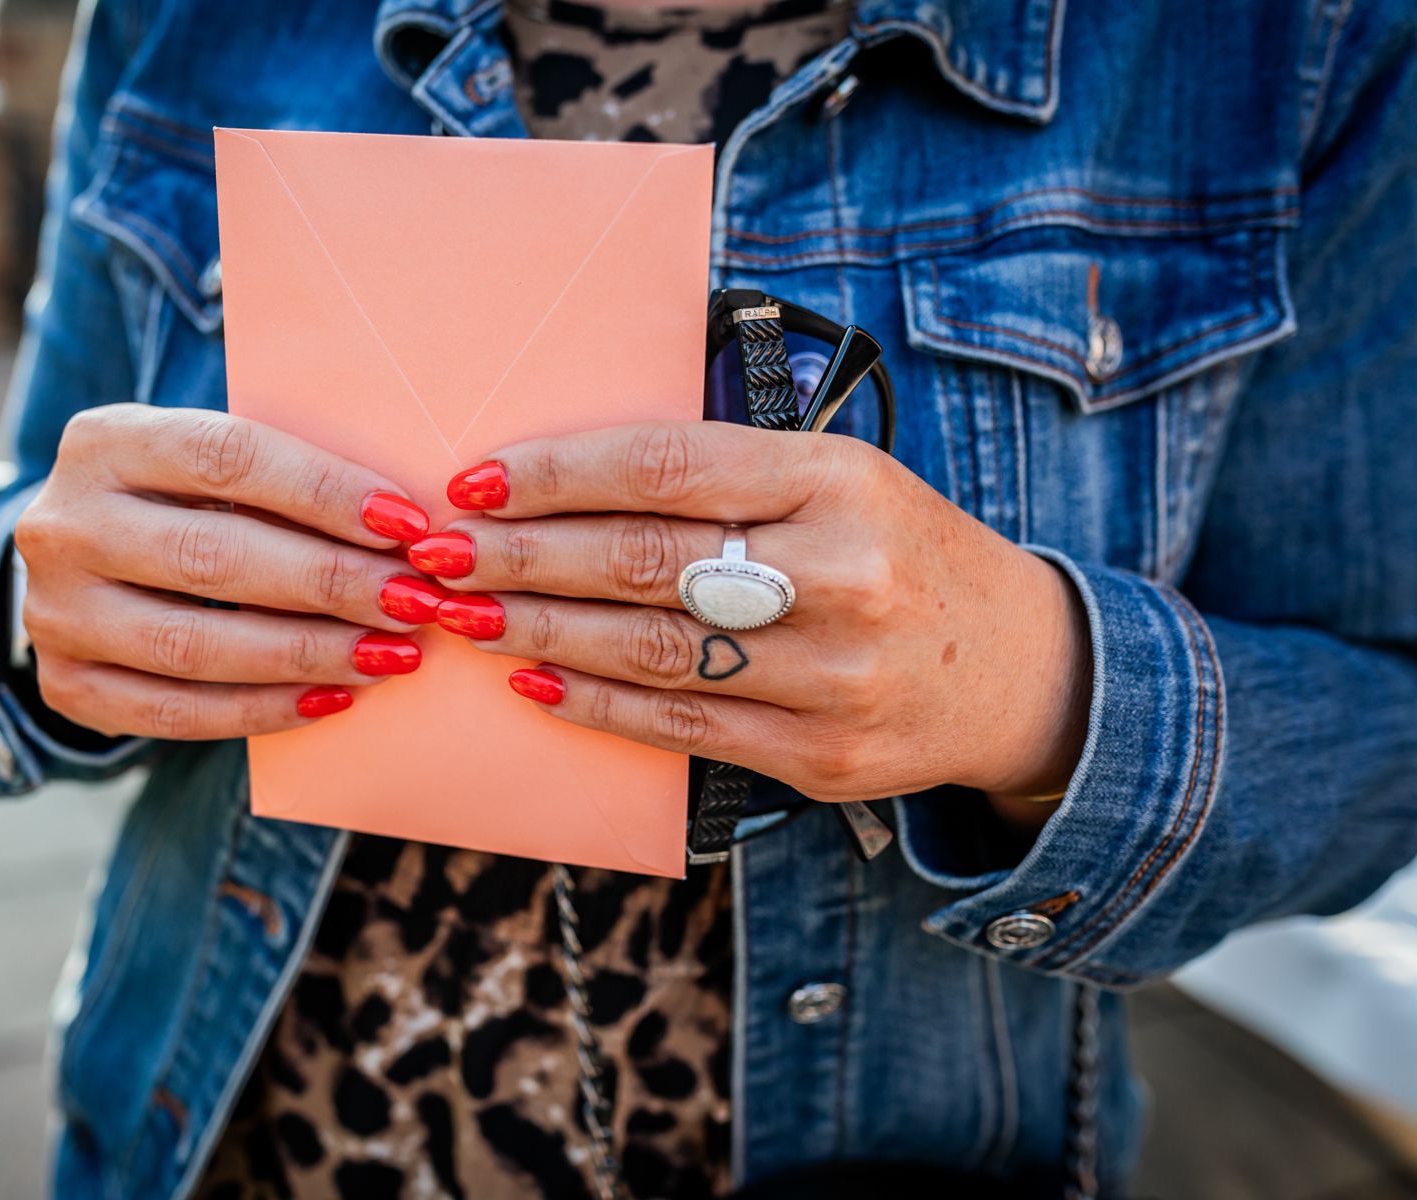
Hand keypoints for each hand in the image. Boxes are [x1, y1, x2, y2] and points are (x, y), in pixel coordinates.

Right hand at [13, 404, 437, 739]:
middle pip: (214, 556)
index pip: (227, 456)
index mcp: (103, 440)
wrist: (81, 566)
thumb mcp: (208, 464)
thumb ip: (281, 478)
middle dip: (331, 581)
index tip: (406, 524)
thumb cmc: (180, 502)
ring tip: (389, 653)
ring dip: (308, 653)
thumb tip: (400, 524)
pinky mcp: (65, 684)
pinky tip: (331, 698)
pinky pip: (176, 712)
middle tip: (413, 600)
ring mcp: (54, 611)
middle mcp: (63, 524)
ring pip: (195, 644)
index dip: (323, 491)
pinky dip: (262, 709)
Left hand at [412, 423, 1090, 811]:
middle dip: (524, 558)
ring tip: (464, 618)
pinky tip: (533, 683)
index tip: (477, 480)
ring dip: (540, 633)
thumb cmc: (901, 552)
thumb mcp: (843, 475)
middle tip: (439, 556)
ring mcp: (833, 674)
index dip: (558, 473)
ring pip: (652, 650)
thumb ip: (730, 469)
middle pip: (644, 560)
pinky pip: (682, 726)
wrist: (1020, 670)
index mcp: (837, 479)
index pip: (668, 467)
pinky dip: (596, 704)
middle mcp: (839, 572)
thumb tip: (571, 470)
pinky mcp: (821, 754)